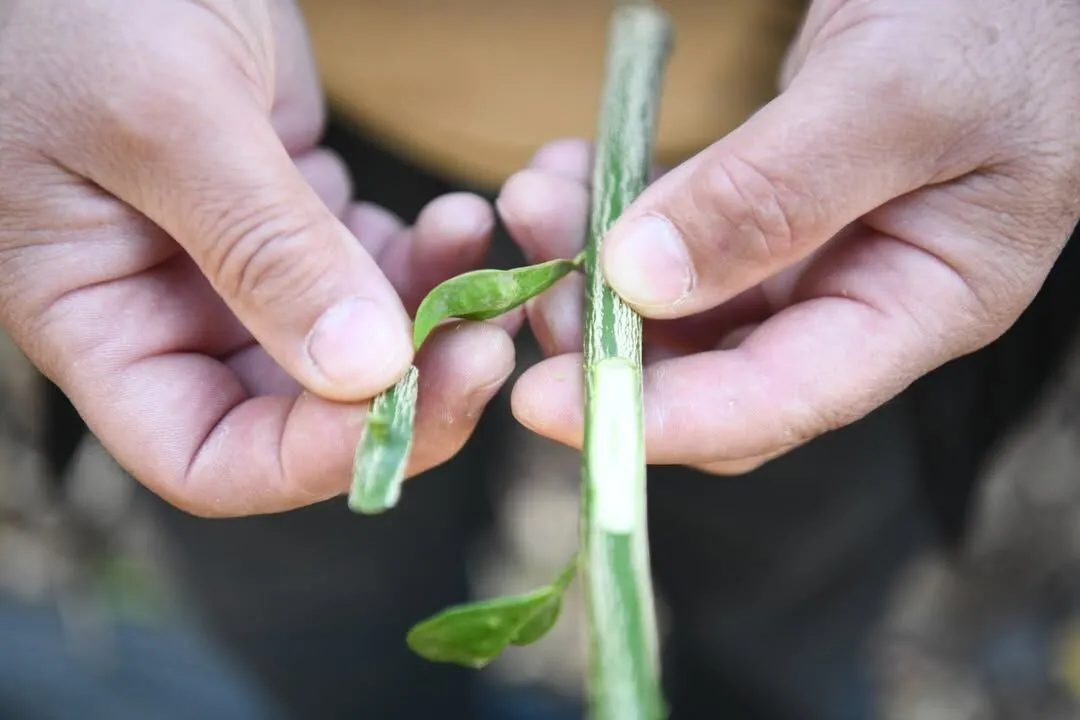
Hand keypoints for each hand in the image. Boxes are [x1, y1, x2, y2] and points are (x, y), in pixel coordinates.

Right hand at [0, 0, 514, 514]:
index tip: (407, 406)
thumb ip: (262, 248)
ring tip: (483, 257)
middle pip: (302, 416)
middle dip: (403, 394)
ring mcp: (244, 266)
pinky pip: (380, 269)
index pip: (208, 459)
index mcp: (105, 325)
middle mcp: (177, 314)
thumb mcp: (162, 118)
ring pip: (358, 345)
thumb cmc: (78, 5)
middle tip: (486, 345)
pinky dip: (430, 258)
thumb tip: (365, 372)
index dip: (309, 461)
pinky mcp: (299, 214)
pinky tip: (461, 216)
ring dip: (433, 320)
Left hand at [498, 0, 1079, 473]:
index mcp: (922, 305)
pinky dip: (612, 211)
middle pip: (712, 368)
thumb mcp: (895, 96)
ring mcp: (813, 249)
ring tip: (535, 197)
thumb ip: (772, 195)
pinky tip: (566, 173)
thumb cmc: (1000, 11)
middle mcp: (861, 295)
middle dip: (608, 338)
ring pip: (679, 301)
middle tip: (532, 278)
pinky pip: (675, 232)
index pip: (778, 403)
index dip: (657, 420)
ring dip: (592, 265)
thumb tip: (640, 283)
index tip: (544, 402)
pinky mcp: (771, 201)